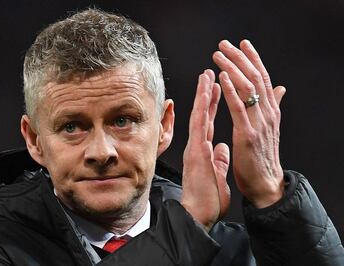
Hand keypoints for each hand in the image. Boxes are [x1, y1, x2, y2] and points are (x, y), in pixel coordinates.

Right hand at [181, 69, 230, 230]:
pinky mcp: (197, 151)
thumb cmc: (207, 199)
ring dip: (204, 94)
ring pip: (199, 115)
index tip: (217, 89)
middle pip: (203, 115)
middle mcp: (198, 146)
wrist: (198, 214)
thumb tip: (223, 148)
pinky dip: (203, 106)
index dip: (212, 106)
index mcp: (204, 151)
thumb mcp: (217, 175)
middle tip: (210, 75)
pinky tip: (206, 92)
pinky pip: (200, 124)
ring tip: (207, 75)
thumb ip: (219, 160)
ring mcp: (196, 147)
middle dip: (207, 94)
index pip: (209, 123)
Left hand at [212, 40, 285, 207]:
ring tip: (220, 55)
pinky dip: (231, 91)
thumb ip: (266, 113)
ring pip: (246, 89)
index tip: (241, 46)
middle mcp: (265, 115)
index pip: (259, 81)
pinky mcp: (248, 135)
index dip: (251, 61)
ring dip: (232, 69)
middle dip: (240, 59)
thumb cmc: (261, 161)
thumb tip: (273, 94)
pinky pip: (238, 109)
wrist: (265, 186)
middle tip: (227, 44)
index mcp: (267, 113)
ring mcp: (257, 124)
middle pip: (253, 79)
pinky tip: (223, 77)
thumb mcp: (265, 132)